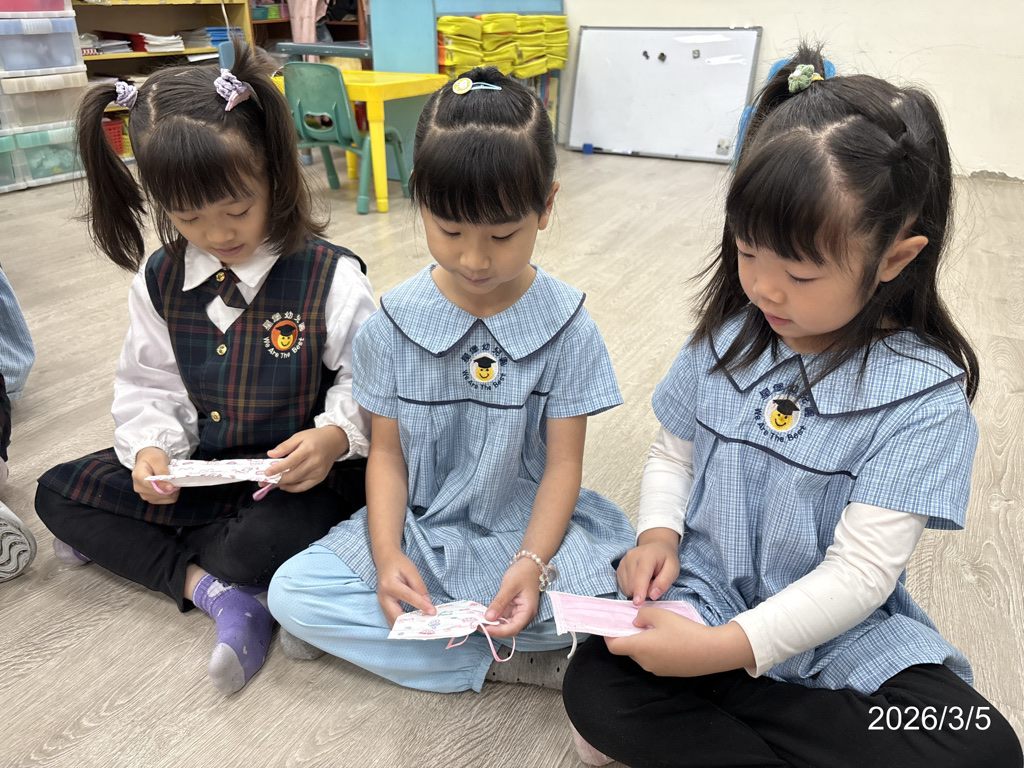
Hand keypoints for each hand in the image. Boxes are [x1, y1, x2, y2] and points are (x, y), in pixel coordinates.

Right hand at [132, 446, 178, 503]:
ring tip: (172, 482)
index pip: (150, 486)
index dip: (163, 486)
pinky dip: (171, 495)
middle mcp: (139, 488)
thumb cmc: (152, 457)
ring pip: (163, 499)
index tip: (172, 485)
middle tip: (175, 479)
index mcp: (138, 476)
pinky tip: (171, 487)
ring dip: (171, 492)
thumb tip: (169, 488)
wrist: (148, 458)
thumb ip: (162, 472)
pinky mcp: (150, 498)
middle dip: (169, 488)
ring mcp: (144, 494)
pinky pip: (165, 501)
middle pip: (158, 494)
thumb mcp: (158, 460)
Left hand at [264, 426, 348, 492]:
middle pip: (293, 475)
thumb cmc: (315, 437)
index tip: (265, 473)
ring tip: (271, 483)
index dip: (277, 468)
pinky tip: (284, 485)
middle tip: (263, 482)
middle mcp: (315, 462)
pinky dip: (292, 488)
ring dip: (282, 484)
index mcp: (308, 449)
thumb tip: (270, 454)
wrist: (335, 441)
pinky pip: (304, 487)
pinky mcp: (320, 478)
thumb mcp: (299, 436)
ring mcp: (318, 472)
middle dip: (276, 480)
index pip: (290, 462)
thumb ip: (285, 446)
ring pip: (297, 482)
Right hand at [374, 548, 433, 626]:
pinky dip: (402, 625)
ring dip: (407, 627)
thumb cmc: (398, 563)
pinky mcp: (383, 607)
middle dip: (411, 624)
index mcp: (390, 585)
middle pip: (396, 616)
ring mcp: (381, 604)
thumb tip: (427, 603)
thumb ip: (419, 587)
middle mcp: (383, 597)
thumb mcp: (411, 570)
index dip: (421, 605)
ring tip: (422, 629)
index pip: (408, 597)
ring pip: (393, 622)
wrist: (384, 560)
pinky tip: (413, 625)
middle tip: (426, 627)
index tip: (433, 612)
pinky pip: (392, 620)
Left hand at [483, 558, 540, 636]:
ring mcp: (517, 611)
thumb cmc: (523, 572)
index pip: (512, 628)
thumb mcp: (509, 586)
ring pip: (504, 623)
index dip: (498, 631)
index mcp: (526, 611)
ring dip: (492, 623)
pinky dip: (494, 616)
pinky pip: (502, 615)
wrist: (529, 562)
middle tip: (477, 624)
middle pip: (508, 628)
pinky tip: (484, 614)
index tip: (484, 628)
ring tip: (478, 620)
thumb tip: (488, 617)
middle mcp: (523, 614)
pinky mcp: (512, 607)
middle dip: (493, 628)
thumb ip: (500, 602)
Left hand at [605, 608, 753, 676]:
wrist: (711, 652)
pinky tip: (666, 638)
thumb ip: (643, 615)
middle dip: (627, 636)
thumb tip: (636, 622)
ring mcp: (656, 669)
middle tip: (634, 622)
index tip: (608, 626)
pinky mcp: (668, 671)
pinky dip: (652, 649)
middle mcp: (644, 662)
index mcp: (639, 648)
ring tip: (653, 627)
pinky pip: (653, 659)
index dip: (608, 636)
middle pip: (627, 650)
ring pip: (641, 654)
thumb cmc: (684, 631)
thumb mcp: (661, 615)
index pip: (613, 647)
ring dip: (641, 642)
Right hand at [617, 535, 679, 603]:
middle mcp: (631, 557)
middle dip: (643, 591)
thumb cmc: (666, 559)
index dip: (639, 590)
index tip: (637, 602)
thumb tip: (652, 595)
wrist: (656, 546)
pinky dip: (631, 588)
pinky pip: (622, 586)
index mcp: (647, 556)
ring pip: (626, 587)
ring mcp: (623, 561)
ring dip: (636, 590)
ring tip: (647, 581)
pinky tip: (639, 581)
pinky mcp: (619, 567)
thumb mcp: (673, 569)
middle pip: (632, 584)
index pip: (641, 575)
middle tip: (654, 584)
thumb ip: (664, 582)